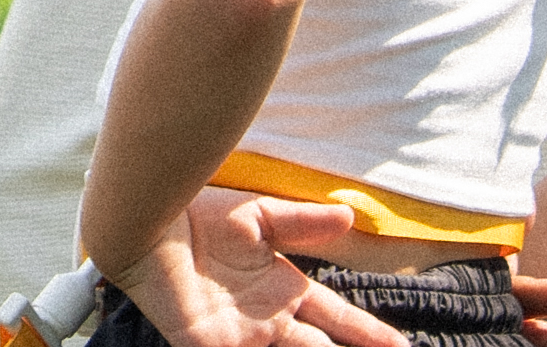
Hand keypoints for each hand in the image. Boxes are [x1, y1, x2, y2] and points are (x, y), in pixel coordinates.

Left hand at [113, 192, 404, 346]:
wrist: (145, 221)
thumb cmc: (195, 214)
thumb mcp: (258, 216)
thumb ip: (303, 221)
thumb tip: (350, 217)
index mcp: (281, 288)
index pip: (336, 319)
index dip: (368, 334)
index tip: (401, 346)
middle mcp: (268, 319)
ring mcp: (242, 336)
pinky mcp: (211, 346)